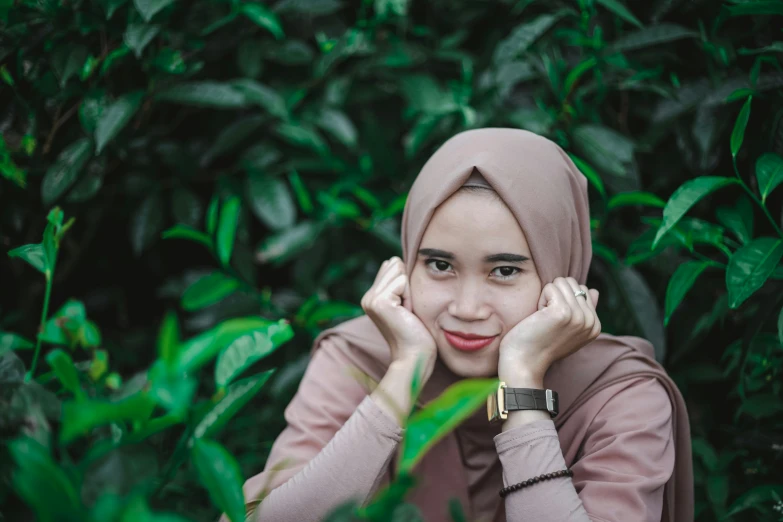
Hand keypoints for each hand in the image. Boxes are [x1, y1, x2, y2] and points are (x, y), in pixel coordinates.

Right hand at [361, 256, 436, 376]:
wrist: (415, 356)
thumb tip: (395, 260)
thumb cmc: (416, 333)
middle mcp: (367, 298)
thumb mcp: (405, 302)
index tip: (406, 308)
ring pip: (398, 271)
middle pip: (395, 265)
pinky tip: (406, 314)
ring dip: (409, 291)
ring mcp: (371, 300)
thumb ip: (398, 283)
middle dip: (407, 285)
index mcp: (372, 297)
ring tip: (407, 312)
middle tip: (407, 311)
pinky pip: (402, 281)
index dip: (407, 283)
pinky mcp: (379, 302)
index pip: (392, 266)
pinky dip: (410, 296)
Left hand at [498, 277, 600, 385]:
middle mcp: (591, 321)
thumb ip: (583, 310)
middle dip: (555, 296)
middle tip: (548, 319)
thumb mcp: (569, 329)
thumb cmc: (540, 344)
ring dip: (547, 297)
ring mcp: (578, 316)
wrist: (524, 362)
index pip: (583, 290)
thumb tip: (594, 290)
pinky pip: (550, 287)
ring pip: (561, 283)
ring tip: (544, 318)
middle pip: (572, 283)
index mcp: (595, 325)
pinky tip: (539, 317)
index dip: (563, 300)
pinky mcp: (562, 312)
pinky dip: (540, 299)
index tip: (556, 322)